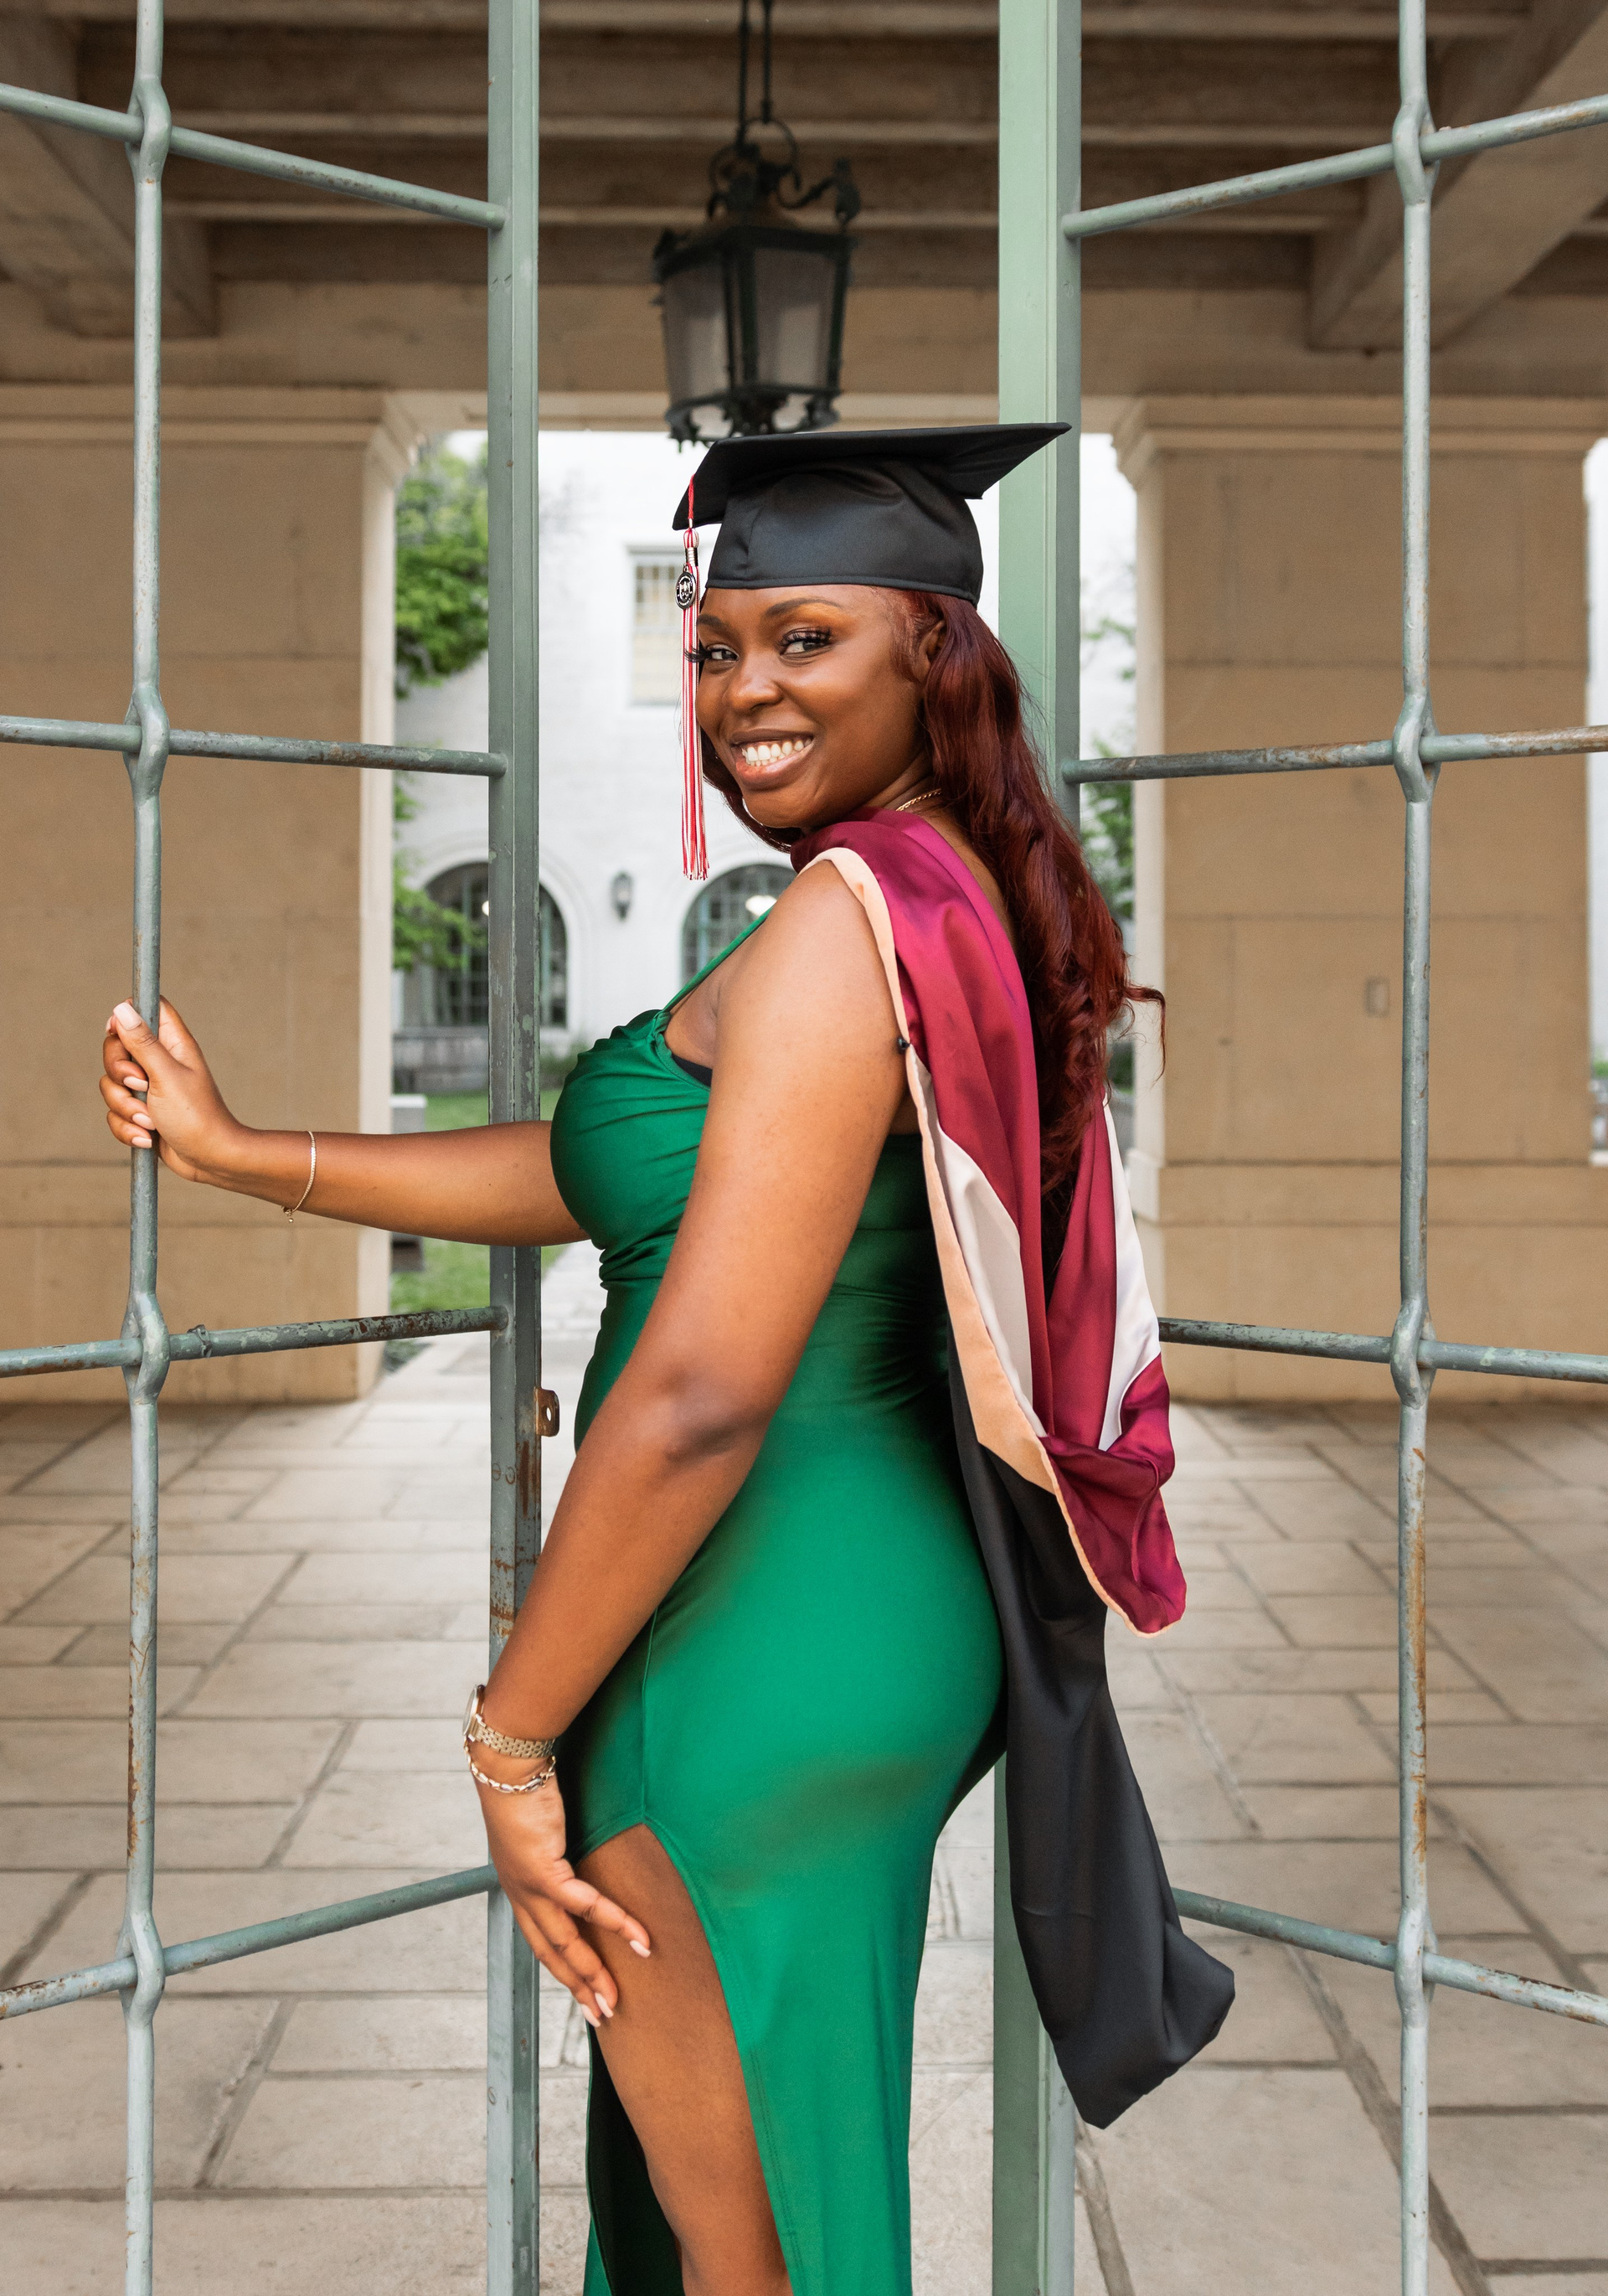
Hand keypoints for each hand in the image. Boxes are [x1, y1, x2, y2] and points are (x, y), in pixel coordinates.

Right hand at [100, 999, 244, 1183]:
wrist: (209, 1160)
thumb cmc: (195, 1116)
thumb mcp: (165, 1075)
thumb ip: (142, 1043)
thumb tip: (122, 1008)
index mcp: (172, 1044)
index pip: (145, 1010)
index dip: (125, 1016)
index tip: (116, 1033)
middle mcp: (159, 1062)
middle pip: (116, 1048)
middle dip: (119, 1074)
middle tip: (142, 1087)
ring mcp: (149, 1088)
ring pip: (111, 1085)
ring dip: (125, 1107)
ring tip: (150, 1121)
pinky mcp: (141, 1112)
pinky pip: (115, 1113)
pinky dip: (128, 1128)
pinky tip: (149, 1137)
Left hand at [473, 1760, 650, 2026]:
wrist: (508, 1767)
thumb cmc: (528, 1790)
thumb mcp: (543, 1831)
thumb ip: (561, 1851)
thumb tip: (586, 1856)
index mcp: (519, 1889)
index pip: (542, 1942)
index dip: (564, 1971)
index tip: (585, 1994)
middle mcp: (520, 1895)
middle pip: (551, 1954)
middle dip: (578, 1987)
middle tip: (602, 2015)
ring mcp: (529, 1887)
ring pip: (564, 1942)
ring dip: (592, 1972)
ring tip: (615, 1996)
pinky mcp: (544, 1870)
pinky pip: (584, 1905)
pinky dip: (614, 1923)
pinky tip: (637, 1938)